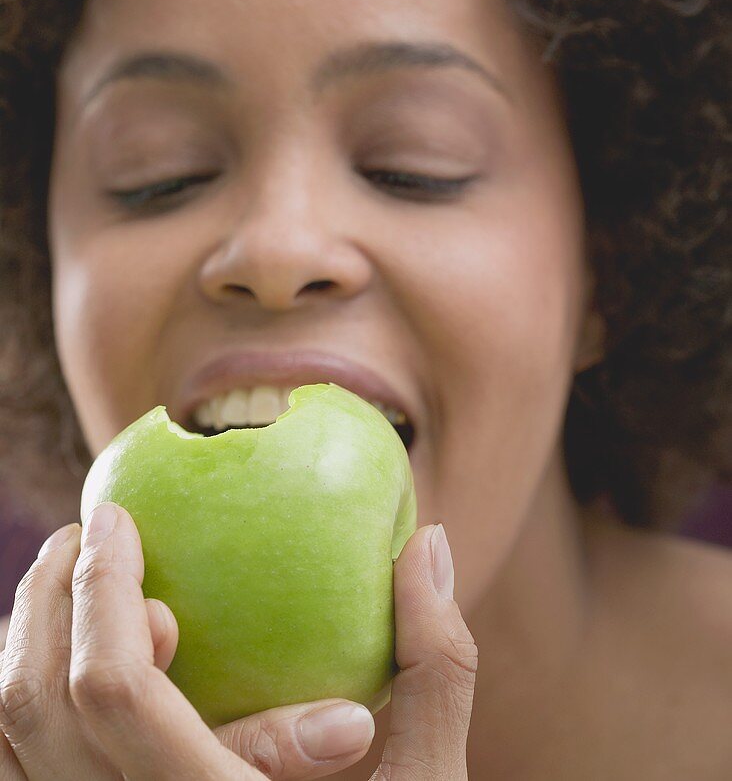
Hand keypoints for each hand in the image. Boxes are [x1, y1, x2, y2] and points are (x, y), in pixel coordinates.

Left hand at [0, 504, 476, 779]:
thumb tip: (428, 546)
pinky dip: (17, 698)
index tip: (118, 516)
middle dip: (52, 595)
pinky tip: (58, 657)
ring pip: (5, 737)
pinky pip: (11, 770)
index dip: (103, 589)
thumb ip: (436, 670)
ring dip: (22, 639)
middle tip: (92, 530)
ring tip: (68, 579)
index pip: (116, 692)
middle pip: (36, 703)